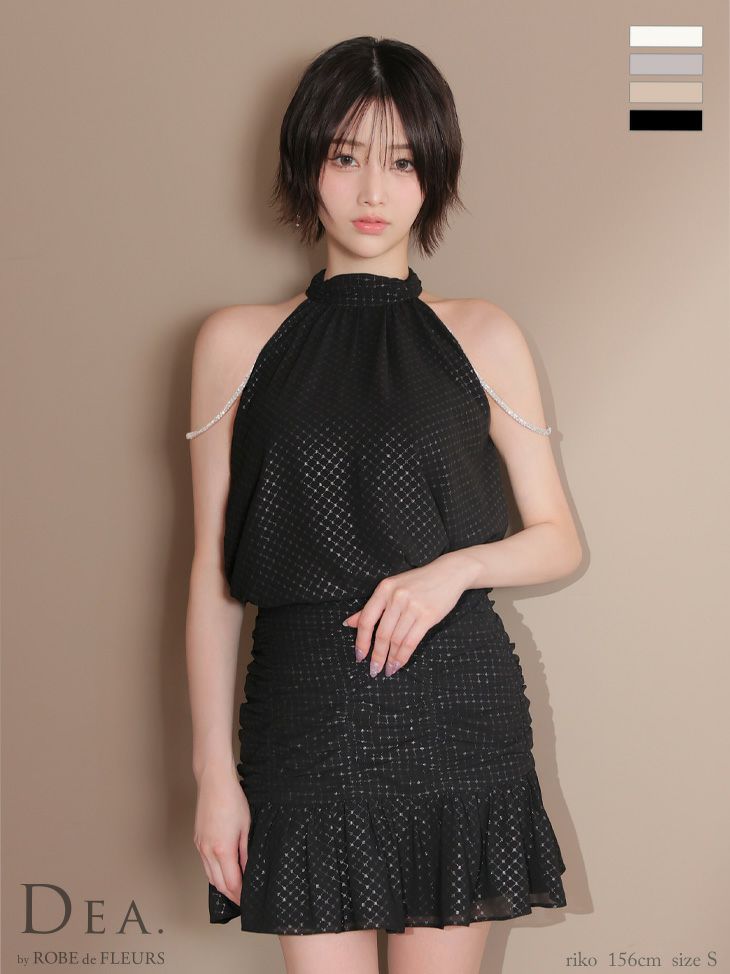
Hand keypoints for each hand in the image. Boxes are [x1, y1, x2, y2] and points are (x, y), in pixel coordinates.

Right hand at [193, 765, 249, 905]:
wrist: (214, 783)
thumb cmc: (232, 801)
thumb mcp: (246, 827)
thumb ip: (246, 852)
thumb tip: (248, 870)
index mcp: (222, 850)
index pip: (232, 883)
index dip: (241, 895)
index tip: (249, 901)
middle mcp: (208, 851)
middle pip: (219, 884)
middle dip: (232, 895)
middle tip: (243, 901)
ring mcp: (200, 846)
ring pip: (210, 876)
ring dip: (222, 886)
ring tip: (235, 890)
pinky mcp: (197, 840)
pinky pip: (205, 864)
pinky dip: (214, 873)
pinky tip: (223, 872)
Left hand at [342, 551, 476, 676]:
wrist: (448, 573)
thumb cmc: (418, 582)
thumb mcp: (392, 589)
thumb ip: (371, 607)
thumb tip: (349, 623)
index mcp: (384, 589)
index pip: (367, 620)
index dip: (361, 641)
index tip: (359, 656)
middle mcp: (396, 597)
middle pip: (382, 634)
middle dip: (377, 656)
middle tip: (373, 670)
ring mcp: (412, 606)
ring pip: (396, 640)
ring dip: (391, 658)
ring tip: (388, 669)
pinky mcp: (427, 615)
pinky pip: (411, 641)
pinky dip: (403, 656)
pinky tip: (399, 664)